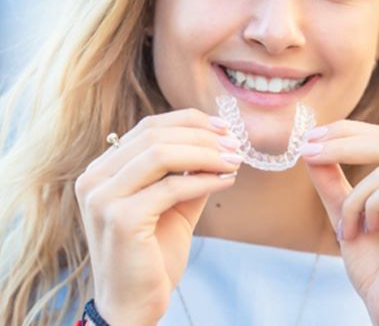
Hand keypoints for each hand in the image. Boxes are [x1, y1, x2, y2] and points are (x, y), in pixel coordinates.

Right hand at [75, 108, 241, 324]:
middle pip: (155, 135)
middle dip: (203, 136)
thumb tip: (221, 142)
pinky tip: (227, 181)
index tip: (224, 127)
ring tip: (234, 160)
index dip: (189, 121)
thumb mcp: (174, 202)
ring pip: (162, 154)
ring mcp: (102, 198)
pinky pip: (172, 187)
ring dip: (206, 153)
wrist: (133, 305)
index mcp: (103, 169)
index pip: (149, 127)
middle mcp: (94, 178)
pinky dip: (205, 180)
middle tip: (235, 144)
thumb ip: (189, 171)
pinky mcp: (120, 219)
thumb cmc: (153, 253)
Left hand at [301, 121, 378, 325]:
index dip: (345, 131)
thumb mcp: (344, 211)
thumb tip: (311, 146)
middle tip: (308, 153)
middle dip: (339, 144)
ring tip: (349, 229)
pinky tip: (368, 231)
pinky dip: (368, 209)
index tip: (310, 137)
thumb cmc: (373, 263)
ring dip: (353, 200)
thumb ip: (331, 180)